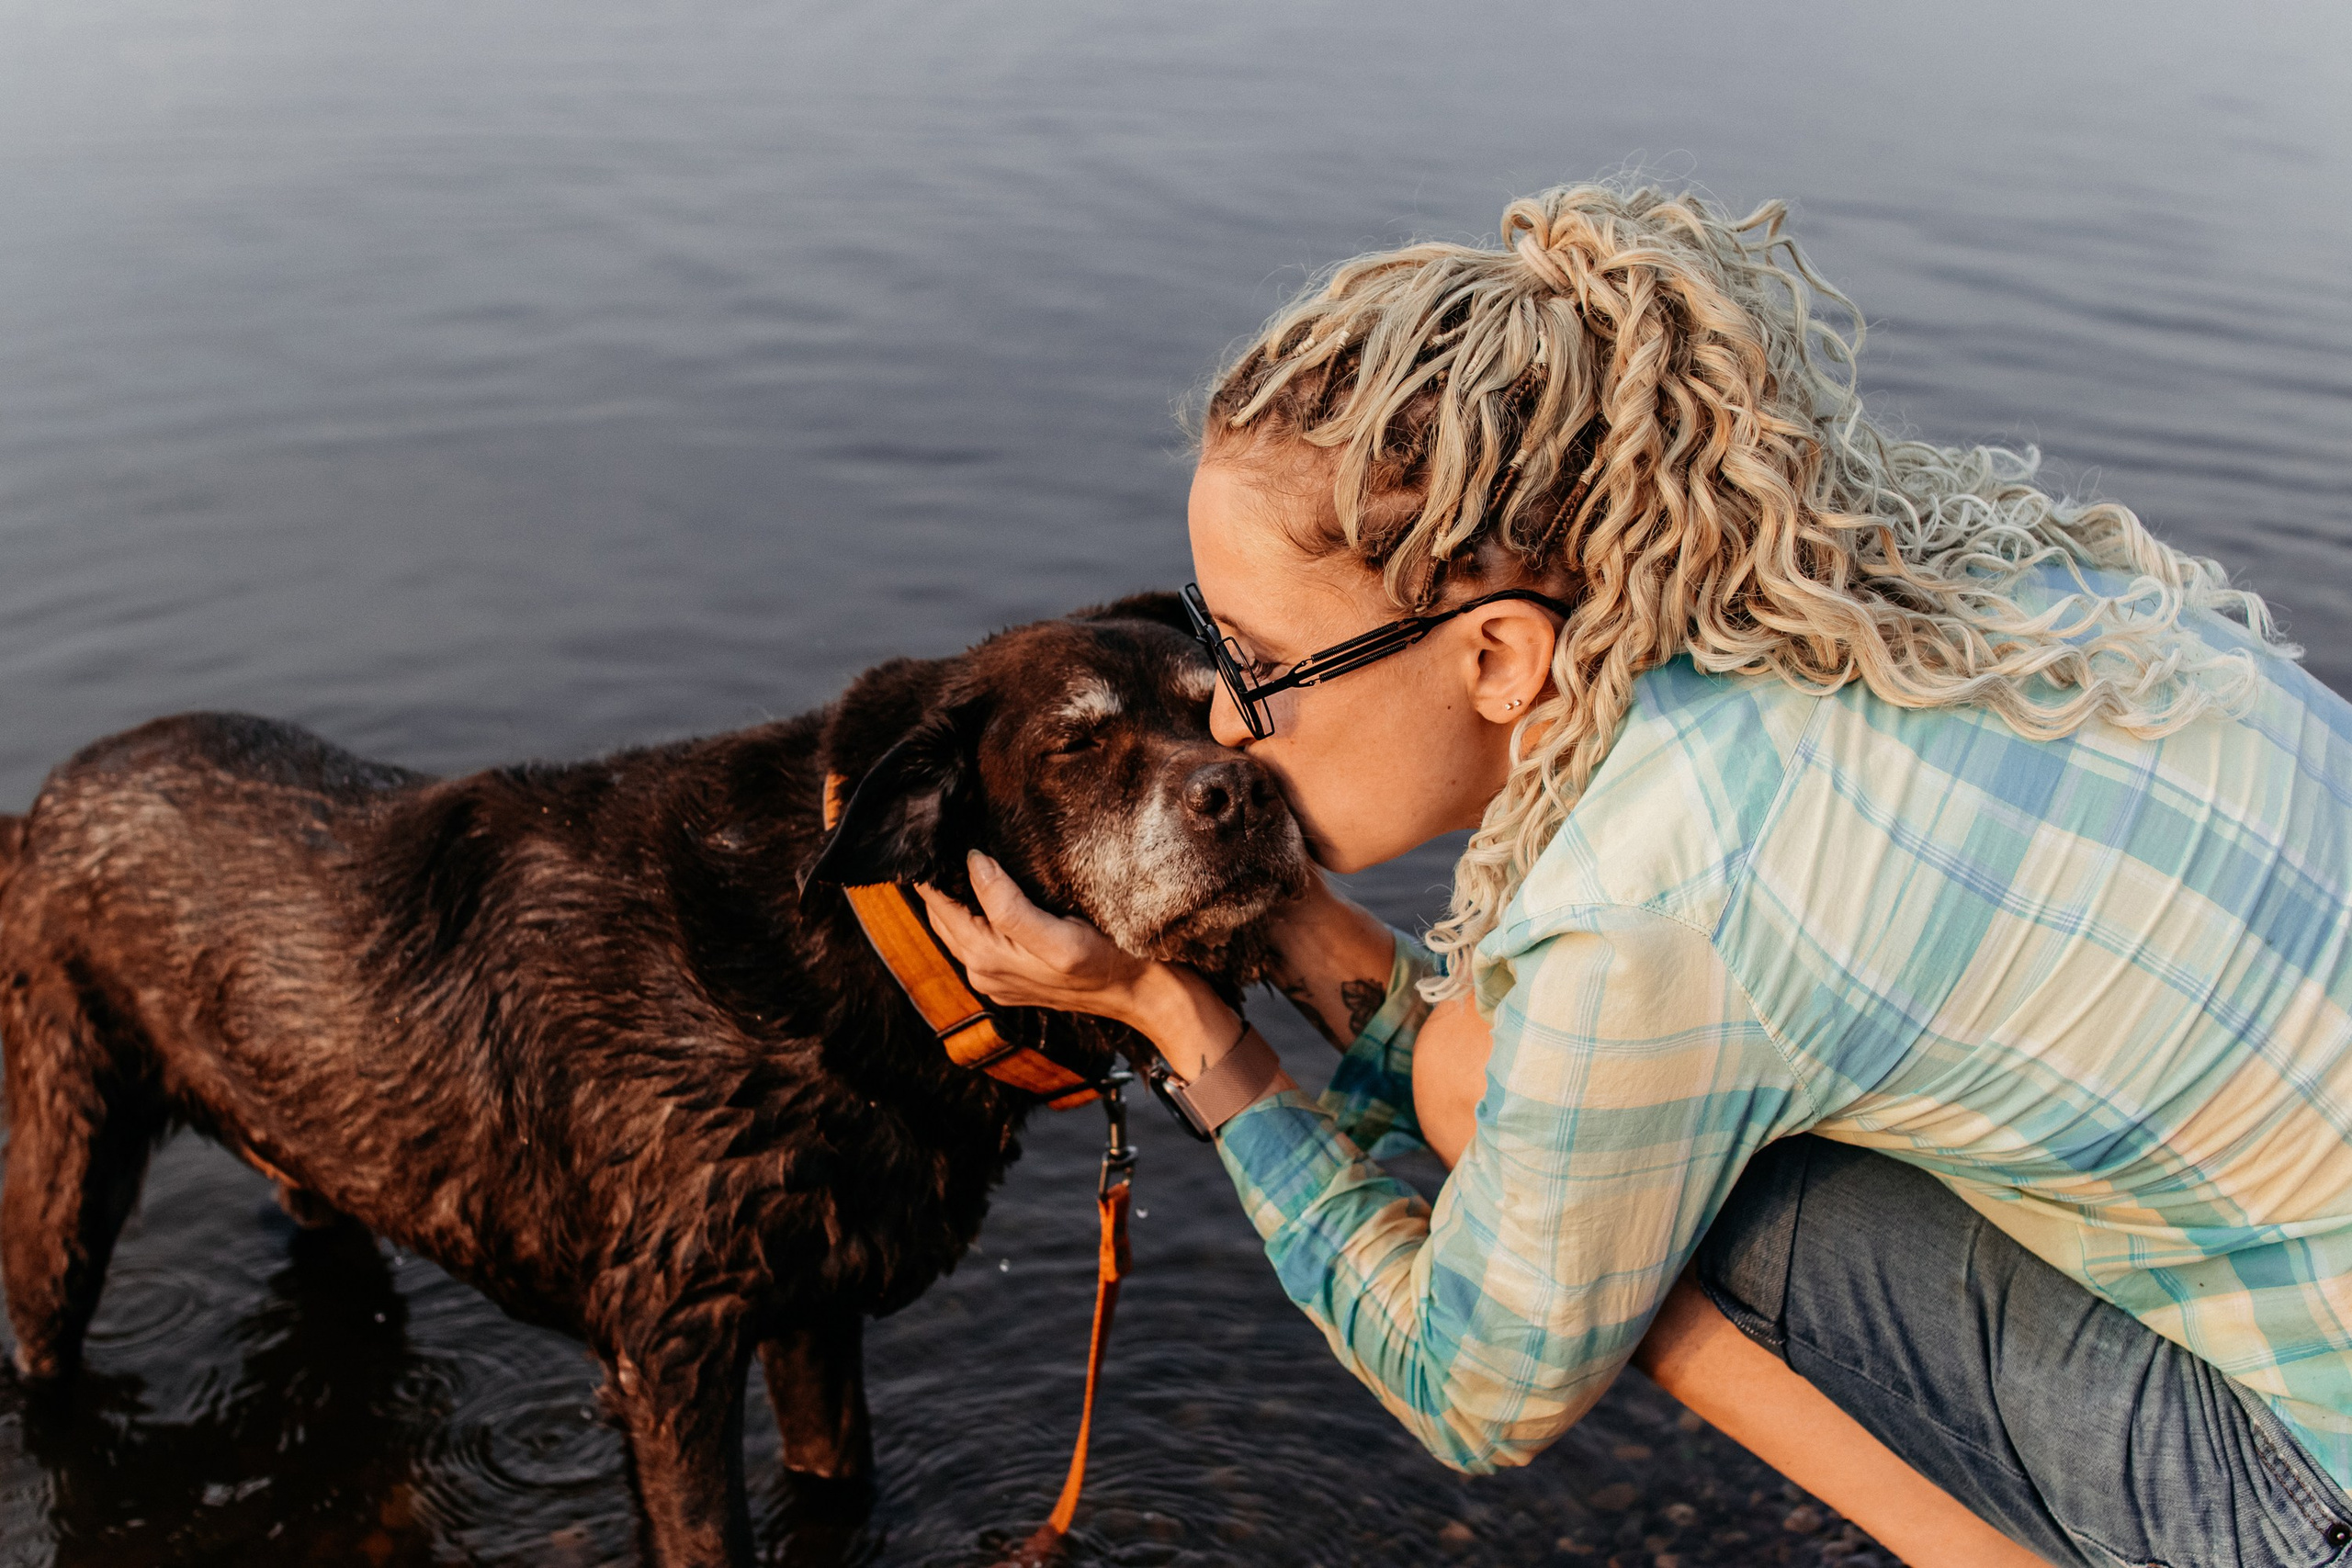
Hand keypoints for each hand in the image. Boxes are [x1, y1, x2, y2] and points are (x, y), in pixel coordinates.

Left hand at [916, 851, 1246, 1078]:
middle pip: (940, 913)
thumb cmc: (1111, 961)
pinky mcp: (1009, 976)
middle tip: (949, 832)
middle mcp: (980, 970)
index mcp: (985, 957)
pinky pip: (975, 937)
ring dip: (955, 892)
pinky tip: (987, 887)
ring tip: (964, 852)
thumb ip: (1009, 907)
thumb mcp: (1062, 936)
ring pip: (954, 924)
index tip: (940, 831)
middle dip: (941, 876)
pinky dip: (973, 911)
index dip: (934, 867)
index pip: (937, 901)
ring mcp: (993, 976)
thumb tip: (973, 864)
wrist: (1143, 995)